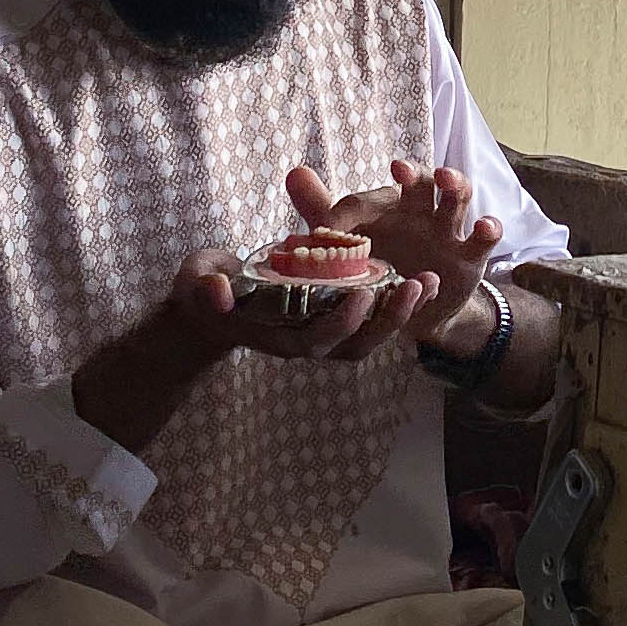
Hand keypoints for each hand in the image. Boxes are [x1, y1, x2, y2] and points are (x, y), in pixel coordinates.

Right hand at [160, 248, 436, 363]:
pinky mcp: (336, 321)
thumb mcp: (196, 281)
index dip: (342, 321)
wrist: (212, 305)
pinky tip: (423, 281)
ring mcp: (324, 335)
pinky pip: (374, 321)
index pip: (317, 339)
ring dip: (403, 314)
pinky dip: (399, 306)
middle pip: (357, 344)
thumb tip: (215, 291)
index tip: (364, 293)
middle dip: (388, 320)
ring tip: (429, 284)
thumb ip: (205, 285)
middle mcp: (307, 343)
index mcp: (278, 336)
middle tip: (415, 286)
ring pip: (372, 336)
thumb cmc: (204, 289)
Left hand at [287, 162, 501, 343]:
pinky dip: (488, 228)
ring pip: (457, 197)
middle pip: (422, 182)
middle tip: (399, 169)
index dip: (346, 213)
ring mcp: (448, 231)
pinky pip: (484, 238)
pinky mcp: (470, 256)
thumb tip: (294, 173)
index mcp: (388, 208)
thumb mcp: (350, 247)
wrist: (415, 309)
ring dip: (454, 185)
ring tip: (446, 179)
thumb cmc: (382, 266)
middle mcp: (419, 212)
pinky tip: (483, 226)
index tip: (324, 231)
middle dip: (414, 173)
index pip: (367, 201)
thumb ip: (324, 214)